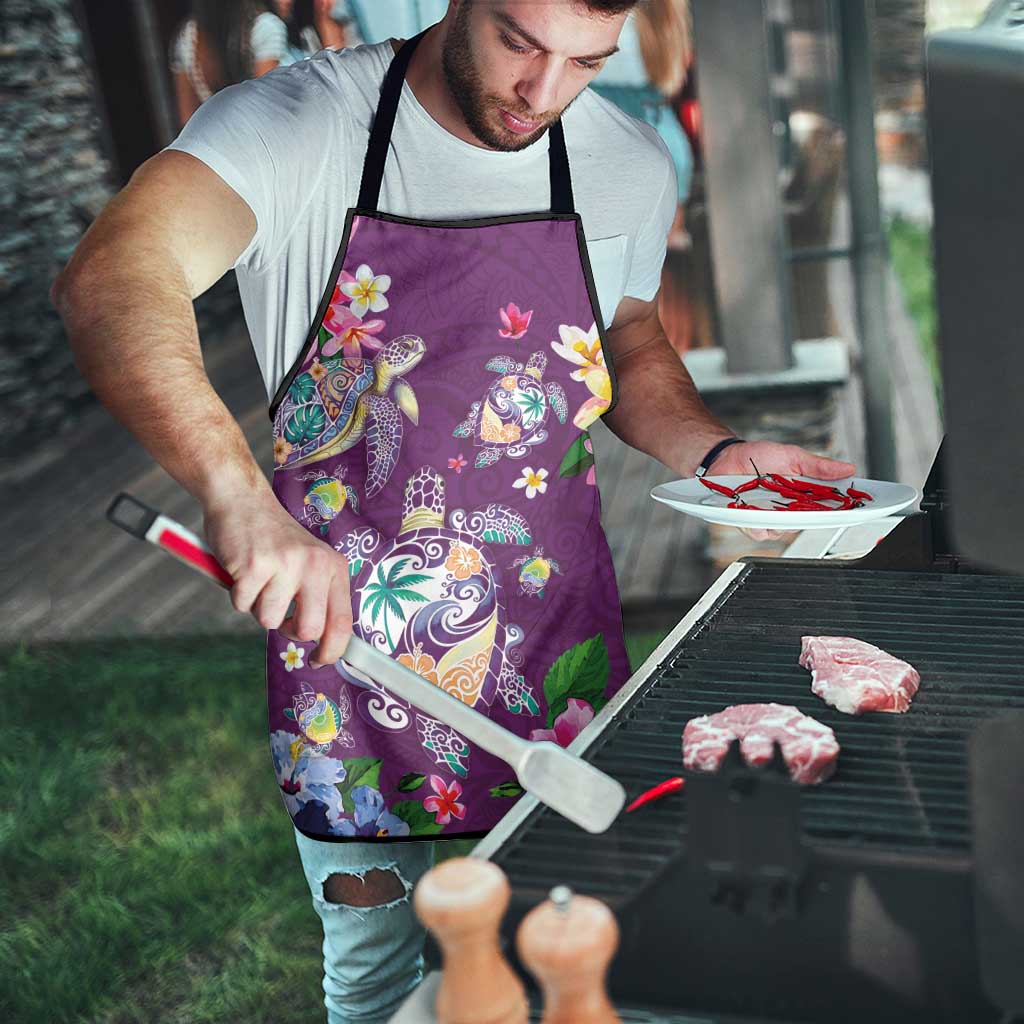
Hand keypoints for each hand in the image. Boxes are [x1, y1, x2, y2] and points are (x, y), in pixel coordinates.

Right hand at [203, 489, 352, 667]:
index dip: (332, 650)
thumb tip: (323, 644)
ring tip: (260, 579)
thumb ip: (319, 597)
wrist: (242, 500)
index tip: (319, 660)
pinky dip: (238, 595)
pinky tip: (243, 571)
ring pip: (269, 621)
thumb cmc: (275, 540)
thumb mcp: (310, 562)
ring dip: (259, 607)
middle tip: (280, 612)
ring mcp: (285, 564)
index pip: (342, 622)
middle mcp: (315, 565)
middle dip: (289, 631)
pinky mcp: (254, 565)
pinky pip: (242, 606)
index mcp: (333, 567)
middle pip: (308, 629)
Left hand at [709, 440, 856, 542]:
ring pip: (784, 531)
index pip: (828, 507)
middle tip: (813, 506)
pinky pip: (759, 532)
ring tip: (775, 504)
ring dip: (781, 519)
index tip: (857, 508)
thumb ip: (818, 466)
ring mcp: (769, 518)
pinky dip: (758, 524)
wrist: (726, 457)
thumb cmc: (758, 457)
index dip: (844, 510)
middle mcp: (788, 510)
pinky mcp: (750, 523)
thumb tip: (848, 468)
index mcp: (803, 495)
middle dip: (812, 517)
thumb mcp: (792, 456)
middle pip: (808, 523)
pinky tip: (755, 512)